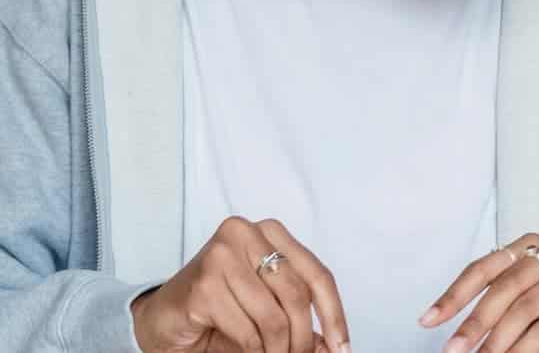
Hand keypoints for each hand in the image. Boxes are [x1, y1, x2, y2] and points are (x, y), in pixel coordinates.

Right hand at [130, 215, 350, 352]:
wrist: (162, 321)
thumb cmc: (219, 309)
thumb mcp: (268, 309)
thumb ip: (301, 320)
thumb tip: (334, 346)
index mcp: (269, 232)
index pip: (317, 275)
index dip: (334, 314)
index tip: (342, 346)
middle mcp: (245, 234)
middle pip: (297, 296)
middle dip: (303, 338)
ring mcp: (221, 257)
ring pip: (273, 317)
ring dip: (278, 349)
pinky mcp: (203, 286)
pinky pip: (247, 330)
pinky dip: (254, 351)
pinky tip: (252, 352)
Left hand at [421, 233, 538, 352]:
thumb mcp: (529, 305)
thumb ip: (500, 307)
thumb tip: (457, 332)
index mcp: (538, 244)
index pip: (488, 265)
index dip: (455, 293)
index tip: (429, 319)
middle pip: (505, 285)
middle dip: (474, 322)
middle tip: (453, 349)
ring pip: (525, 308)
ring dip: (497, 341)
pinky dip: (523, 348)